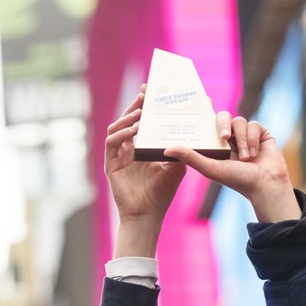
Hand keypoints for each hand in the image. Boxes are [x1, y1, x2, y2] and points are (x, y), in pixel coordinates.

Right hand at [104, 89, 185, 255]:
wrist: (148, 214)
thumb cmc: (162, 192)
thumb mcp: (177, 165)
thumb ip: (182, 147)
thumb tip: (194, 129)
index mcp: (141, 147)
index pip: (141, 121)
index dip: (144, 105)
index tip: (151, 92)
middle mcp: (128, 149)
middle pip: (127, 120)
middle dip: (136, 105)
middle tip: (145, 93)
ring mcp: (118, 156)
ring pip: (117, 127)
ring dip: (127, 117)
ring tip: (141, 111)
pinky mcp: (110, 164)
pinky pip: (111, 143)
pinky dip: (121, 134)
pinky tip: (133, 130)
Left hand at [169, 114, 299, 222]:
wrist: (265, 185)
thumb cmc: (238, 180)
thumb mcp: (210, 168)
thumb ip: (190, 157)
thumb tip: (166, 149)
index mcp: (216, 145)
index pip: (207, 124)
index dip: (204, 112)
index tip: (200, 102)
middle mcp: (230, 138)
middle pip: (222, 117)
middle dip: (222, 124)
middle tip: (224, 136)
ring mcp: (246, 134)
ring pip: (239, 121)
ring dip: (242, 140)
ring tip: (245, 158)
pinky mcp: (261, 133)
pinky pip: (253, 125)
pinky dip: (252, 139)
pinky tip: (254, 154)